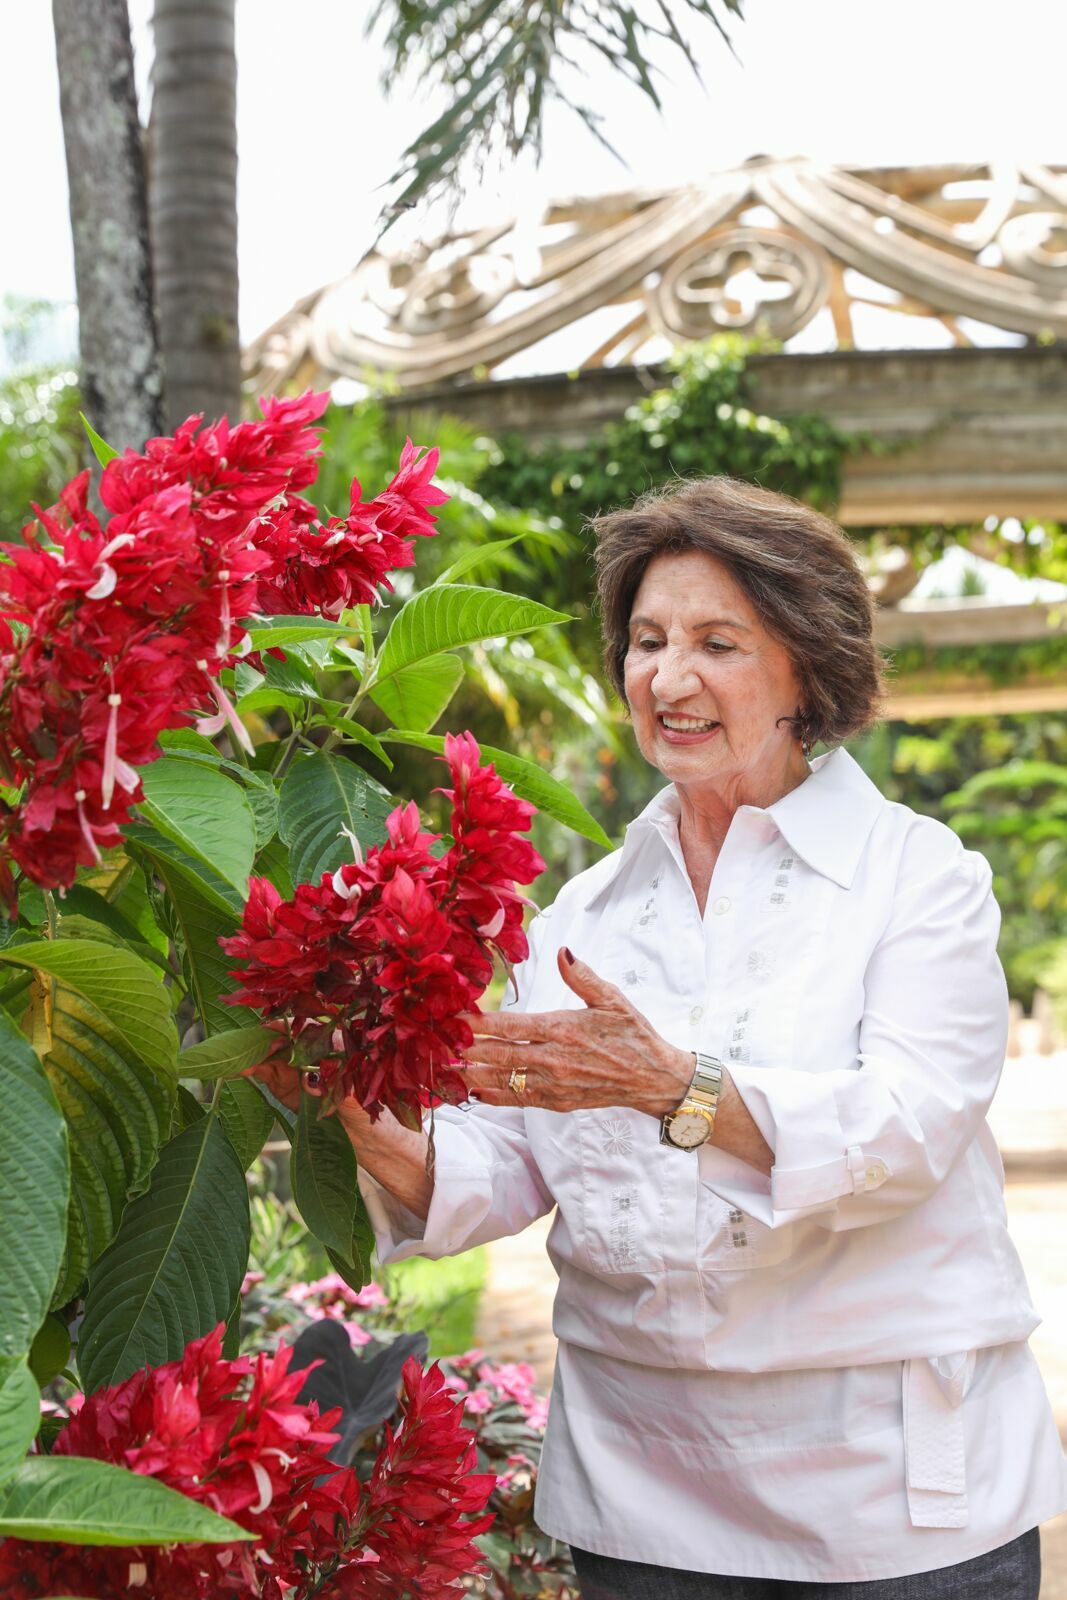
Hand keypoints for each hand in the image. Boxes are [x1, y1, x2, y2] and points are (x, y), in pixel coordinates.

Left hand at [457, 948, 692, 1116]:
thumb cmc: (633, 1035)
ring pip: (504, 1080)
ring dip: (472, 1076)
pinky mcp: (557, 1102)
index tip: (453, 1017)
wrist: (653, 1078)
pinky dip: (494, 1097)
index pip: (510, 1026)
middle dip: (465, 1050)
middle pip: (498, 1055)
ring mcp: (554, 1085)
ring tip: (445, 1070)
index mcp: (563, 1029)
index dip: (478, 1023)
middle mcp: (554, 1060)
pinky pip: (519, 1100)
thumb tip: (563, 951)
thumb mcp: (612, 999)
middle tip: (434, 1045)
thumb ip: (583, 977)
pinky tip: (474, 1093)